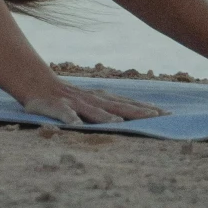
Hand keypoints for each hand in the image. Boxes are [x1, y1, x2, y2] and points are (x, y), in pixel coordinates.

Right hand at [24, 84, 166, 126]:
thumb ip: (112, 109)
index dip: (147, 109)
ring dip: (104, 116)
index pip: (129, 104)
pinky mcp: (56, 106)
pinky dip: (69, 118)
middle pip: (117, 107)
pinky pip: (63, 113)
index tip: (168, 114)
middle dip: (135, 112)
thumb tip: (141, 115)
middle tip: (155, 117)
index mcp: (102, 99)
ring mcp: (74, 102)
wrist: (38, 83)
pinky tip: (75, 124)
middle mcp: (92, 99)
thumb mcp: (93, 101)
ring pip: (92, 110)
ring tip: (118, 123)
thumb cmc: (70, 97)